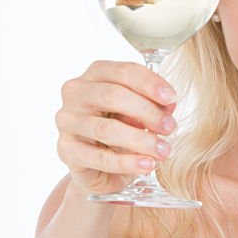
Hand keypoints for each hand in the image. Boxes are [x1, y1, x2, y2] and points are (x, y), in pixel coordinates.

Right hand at [55, 60, 177, 194]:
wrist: (101, 167)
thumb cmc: (121, 129)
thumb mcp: (140, 113)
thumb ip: (153, 105)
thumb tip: (168, 106)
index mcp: (95, 75)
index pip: (122, 71)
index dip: (149, 83)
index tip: (171, 98)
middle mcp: (75, 94)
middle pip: (112, 96)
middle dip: (147, 111)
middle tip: (170, 127)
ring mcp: (67, 121)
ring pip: (106, 129)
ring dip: (140, 140)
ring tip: (163, 150)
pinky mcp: (66, 150)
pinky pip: (99, 157)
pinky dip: (127, 162)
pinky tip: (147, 164)